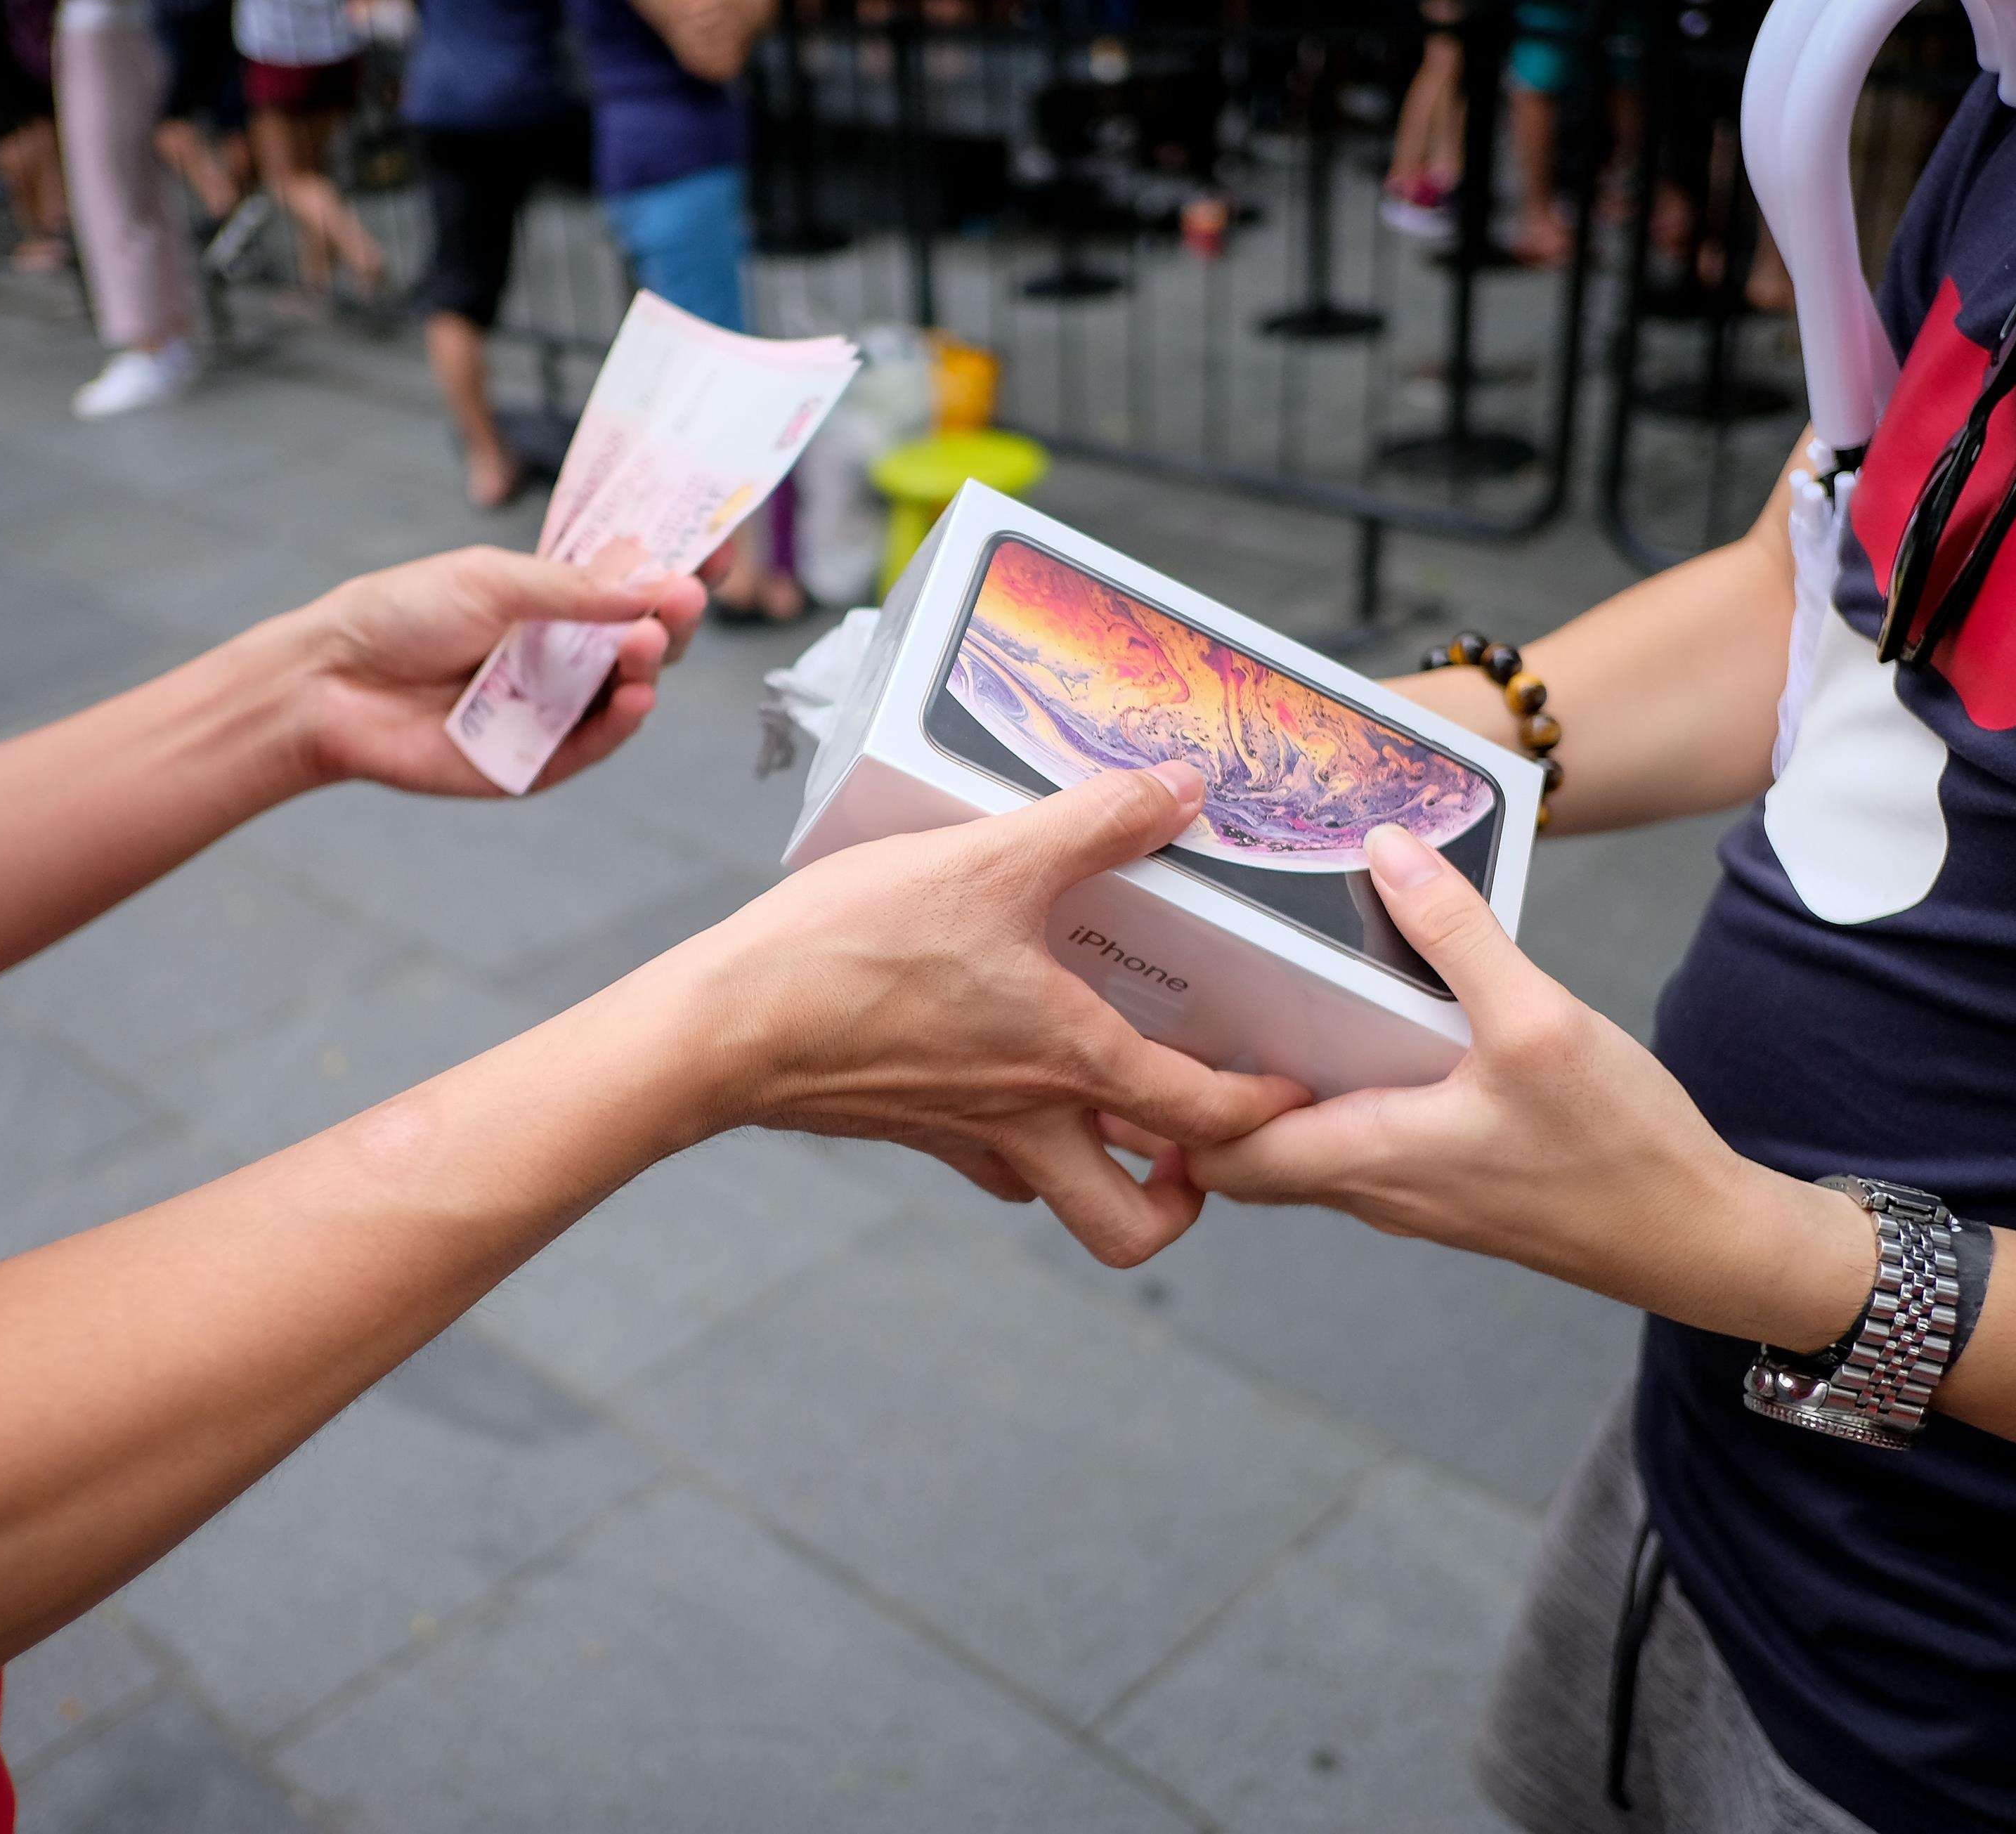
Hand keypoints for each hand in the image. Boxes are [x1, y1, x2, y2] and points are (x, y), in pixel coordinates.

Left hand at [289, 547, 709, 796]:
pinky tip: (634, 699)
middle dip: (672, 620)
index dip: (677, 571)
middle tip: (685, 601)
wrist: (331, 681)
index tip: (719, 553)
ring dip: (648, 668)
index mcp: (555, 601)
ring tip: (647, 645)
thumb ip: (576, 589)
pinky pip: (593, 747)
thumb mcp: (493, 581)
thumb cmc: (401, 615)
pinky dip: (619, 725)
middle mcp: (561, 655)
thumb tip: (661, 584)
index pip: (635, 586)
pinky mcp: (535, 762)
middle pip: (643, 641)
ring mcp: (552, 709)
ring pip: (626, 694)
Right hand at [699, 765, 1310, 1265]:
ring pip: (1058, 1192)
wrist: (722, 1027)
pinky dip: (1013, 1135)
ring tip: (1114, 1095)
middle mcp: (1027, 1123)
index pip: (1205, 1120)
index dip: (1265, 1112)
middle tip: (1200, 1141)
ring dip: (1100, 1164)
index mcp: (1070, 1065)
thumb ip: (1094, 823)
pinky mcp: (905, 1127)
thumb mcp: (988, 860)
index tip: (1293, 1090)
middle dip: (1182, 1202)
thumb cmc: (852, 954)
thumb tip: (1179, 788)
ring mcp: (962, 1136)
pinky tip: (1005, 1069)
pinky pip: (983, 1157)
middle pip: (1131, 1226)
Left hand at [1176, 824, 1871, 1346]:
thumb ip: (1458, 937)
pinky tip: (1337, 1042)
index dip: (1166, 1111)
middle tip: (1159, 1015)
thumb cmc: (1622, 1149)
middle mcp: (1373, 1188)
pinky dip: (1318, 1103)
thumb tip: (1387, 850)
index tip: (1135, 1037)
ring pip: (1294, 1158)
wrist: (1699, 1240)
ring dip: (1253, 1102)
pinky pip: (1349, 1149)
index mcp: (1371, 1156)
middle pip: (1241, 1162)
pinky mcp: (1443, 1185)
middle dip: (1189, 1105)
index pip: (1223, 1157)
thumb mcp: (1541, 1023)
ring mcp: (1407, 1194)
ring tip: (1224, 1016)